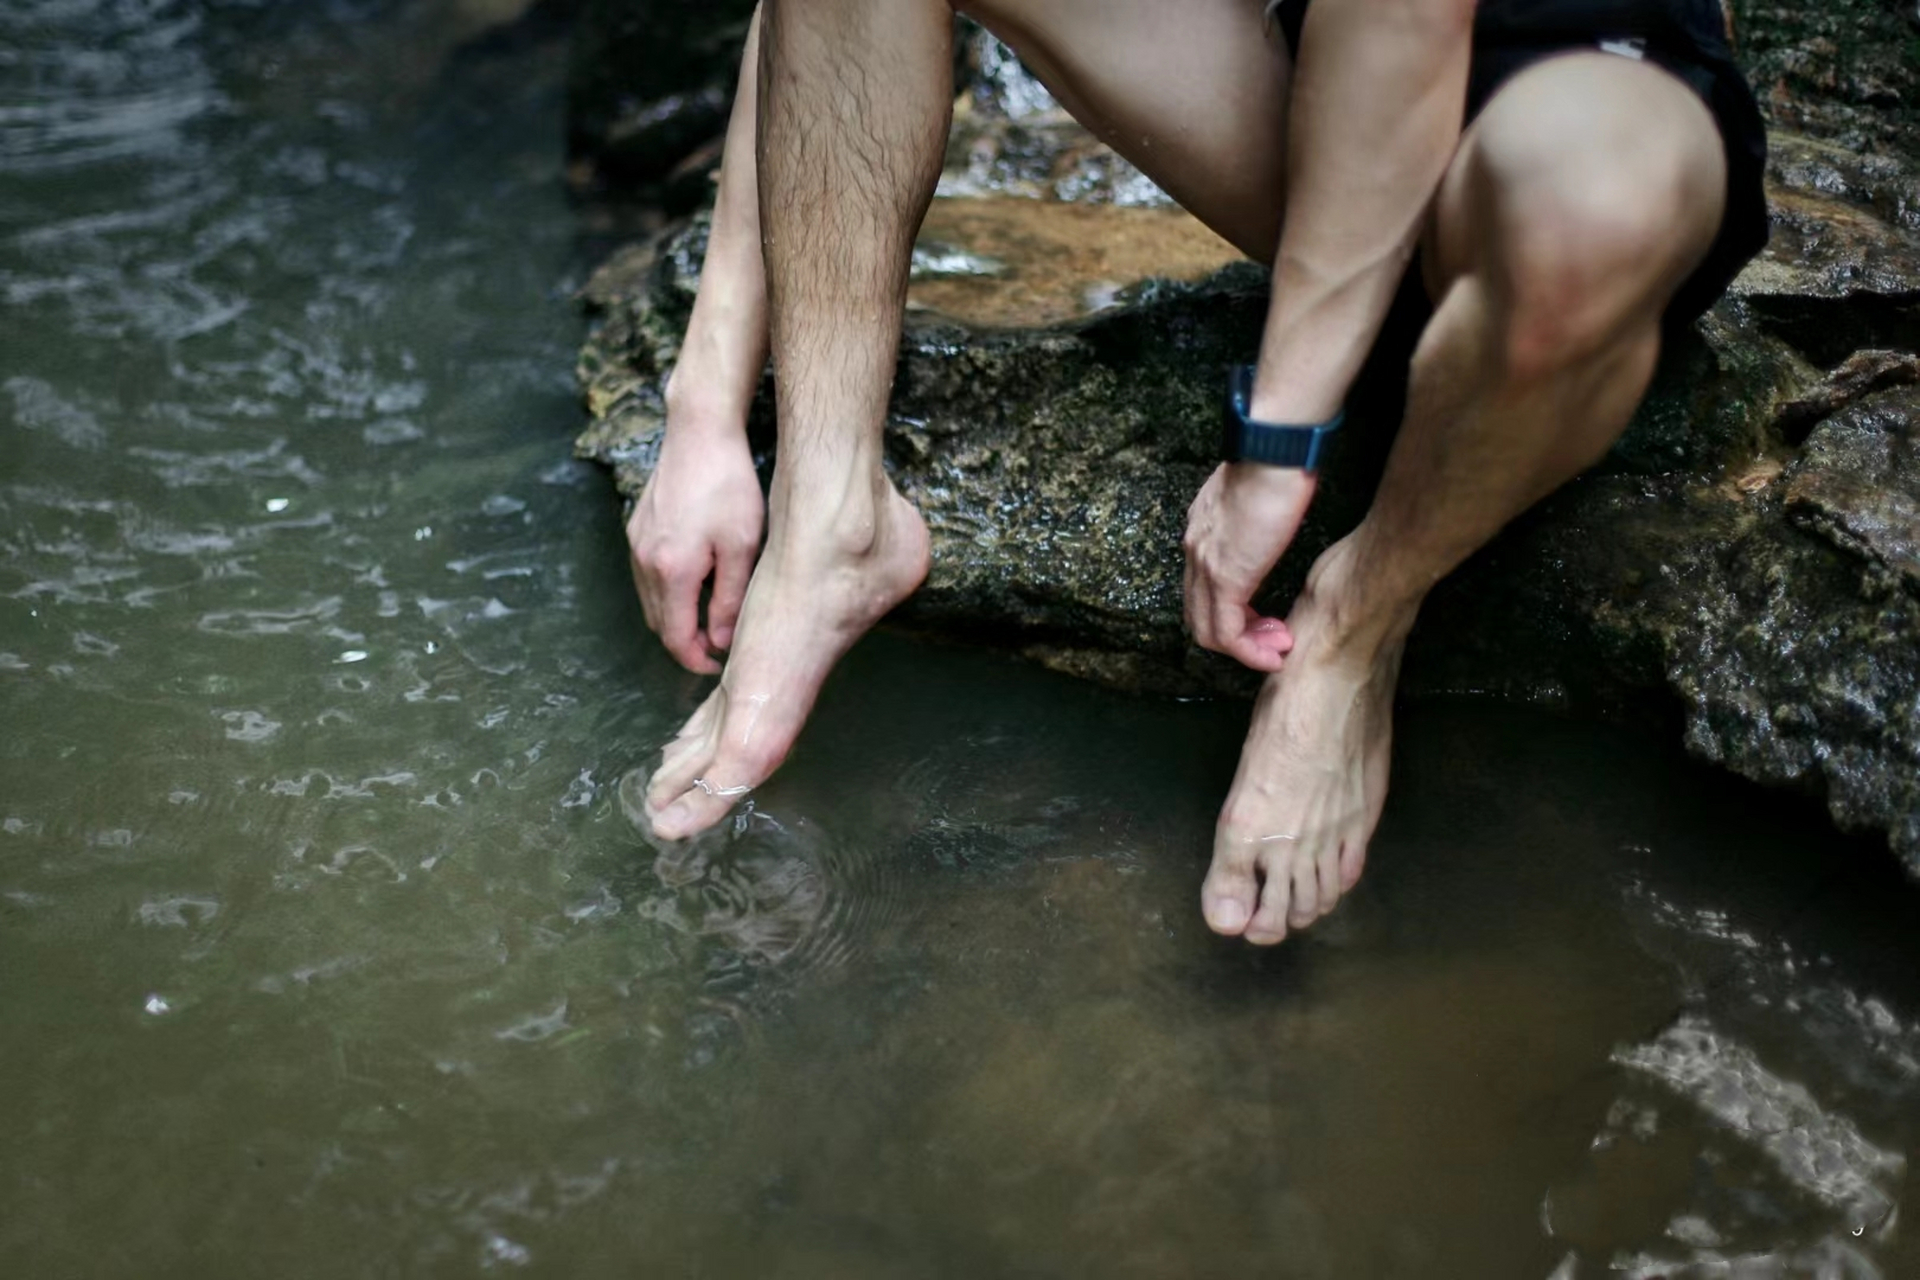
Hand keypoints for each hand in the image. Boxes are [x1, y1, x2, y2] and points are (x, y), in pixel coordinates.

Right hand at [626, 424, 764, 673]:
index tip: (718, 667)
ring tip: (711, 616)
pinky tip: (696, 581)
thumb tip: (722, 640)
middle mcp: (645, 563)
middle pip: (659, 625)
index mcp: (673, 572)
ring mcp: (636, 545)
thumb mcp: (743, 546)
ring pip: (651, 602)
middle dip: (686, 642)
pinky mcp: (636, 530)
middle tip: (718, 645)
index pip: (676, 638)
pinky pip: (647, 577)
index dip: (695, 660)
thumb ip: (730, 598)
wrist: (698, 433)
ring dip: (676, 617)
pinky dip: (668, 592)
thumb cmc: (728, 486)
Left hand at [1183, 463, 1317, 670]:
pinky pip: (1226, 633)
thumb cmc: (1276, 460)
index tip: (1265, 620)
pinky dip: (1248, 652)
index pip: (1202, 587)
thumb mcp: (1258, 494)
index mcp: (1202, 530)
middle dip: (1238, 636)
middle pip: (1199, 614)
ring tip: (1276, 649)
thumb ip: (1253, 516)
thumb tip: (1269, 523)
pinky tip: (1272, 653)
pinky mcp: (1225, 578)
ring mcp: (1205, 565)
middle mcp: (1194, 550)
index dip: (1232, 611)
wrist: (1274, 448)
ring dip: (1245, 648)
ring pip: (1208, 630)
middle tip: (1272, 640)